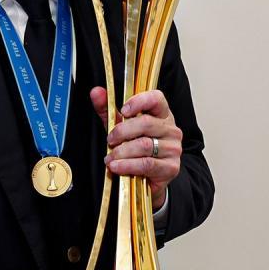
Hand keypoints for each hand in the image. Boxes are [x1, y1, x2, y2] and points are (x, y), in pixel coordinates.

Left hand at [90, 86, 181, 208]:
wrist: (148, 177)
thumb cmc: (136, 148)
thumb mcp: (120, 127)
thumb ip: (108, 109)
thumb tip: (96, 92)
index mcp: (162, 114)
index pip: (156, 98)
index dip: (139, 101)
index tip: (123, 110)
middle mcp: (171, 129)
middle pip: (146, 123)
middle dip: (122, 131)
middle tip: (110, 140)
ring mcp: (173, 148)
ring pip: (144, 145)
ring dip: (122, 152)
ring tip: (110, 158)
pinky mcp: (171, 167)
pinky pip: (146, 164)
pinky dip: (127, 165)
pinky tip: (116, 167)